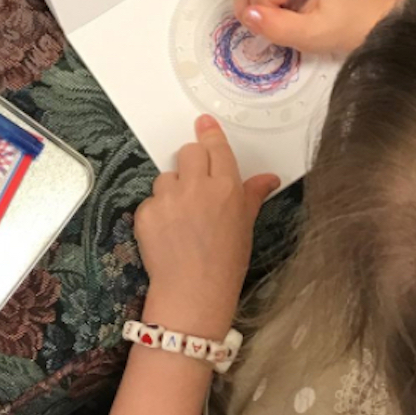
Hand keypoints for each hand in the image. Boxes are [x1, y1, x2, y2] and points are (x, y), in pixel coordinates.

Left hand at [134, 115, 279, 337]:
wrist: (193, 292)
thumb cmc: (225, 262)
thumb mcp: (245, 226)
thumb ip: (253, 194)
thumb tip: (269, 178)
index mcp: (226, 187)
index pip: (216, 147)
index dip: (209, 133)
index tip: (203, 123)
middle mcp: (197, 187)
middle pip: (188, 152)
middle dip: (191, 162)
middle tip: (196, 185)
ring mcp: (168, 198)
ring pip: (166, 176)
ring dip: (173, 189)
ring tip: (182, 217)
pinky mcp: (146, 212)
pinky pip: (151, 200)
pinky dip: (158, 211)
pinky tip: (168, 232)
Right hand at [233, 0, 408, 53]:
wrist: (363, 18)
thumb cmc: (340, 28)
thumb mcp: (310, 35)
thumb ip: (277, 26)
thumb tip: (248, 15)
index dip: (261, 12)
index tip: (279, 27)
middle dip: (249, 4)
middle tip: (269, 24)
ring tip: (276, 16)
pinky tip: (279, 6)